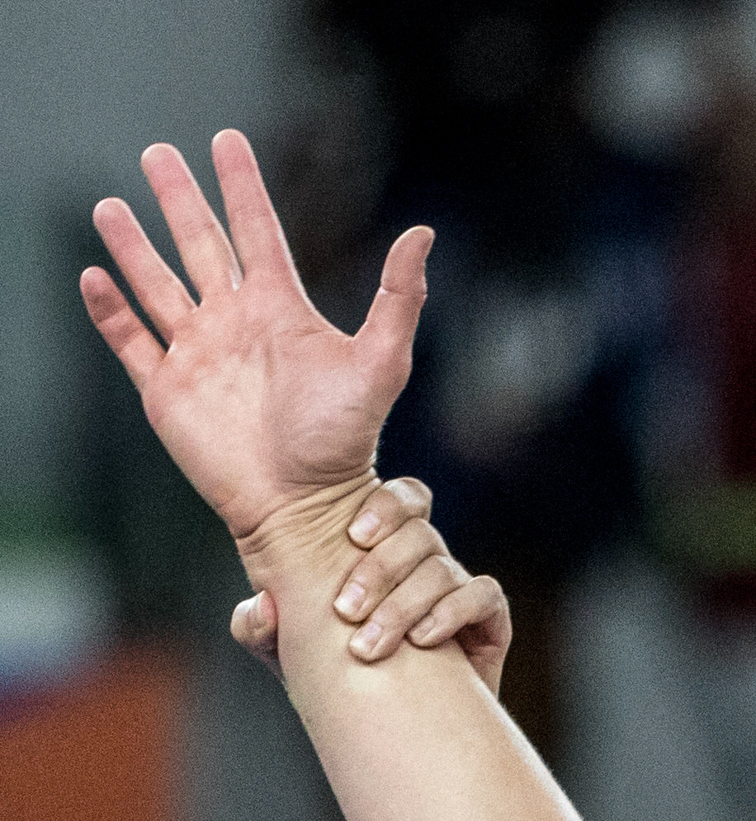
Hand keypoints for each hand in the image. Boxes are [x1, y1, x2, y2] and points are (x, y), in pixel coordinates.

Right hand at [78, 130, 428, 546]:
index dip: (242, 186)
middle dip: (179, 198)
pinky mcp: (166, 388)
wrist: (303, 503)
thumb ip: (398, 297)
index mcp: (281, 310)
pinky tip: (92, 277)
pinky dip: (109, 309)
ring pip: (158, 283)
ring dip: (133, 245)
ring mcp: (198, 353)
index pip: (257, 232)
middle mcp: (236, 323)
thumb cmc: (344, 440)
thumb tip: (422, 232)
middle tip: (156, 151)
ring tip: (109, 205)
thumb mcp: (381, 362)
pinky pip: (130, 339)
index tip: (227, 140)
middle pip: (200, 244)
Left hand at [230, 478, 511, 693]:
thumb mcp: (286, 655)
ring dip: (403, 605)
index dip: (384, 507)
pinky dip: (451, 613)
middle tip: (345, 611)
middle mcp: (425, 564)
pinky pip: (483, 596)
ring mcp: (459, 592)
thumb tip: (263, 605)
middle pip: (419, 534)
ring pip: (443, 570)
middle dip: (380, 570)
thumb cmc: (338, 682)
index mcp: (383, 551)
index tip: (352, 536)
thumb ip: (260, 628)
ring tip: (370, 645)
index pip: (399, 500)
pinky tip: (421, 641)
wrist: (391, 732)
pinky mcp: (489, 623)